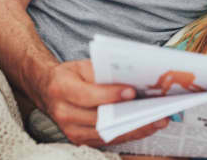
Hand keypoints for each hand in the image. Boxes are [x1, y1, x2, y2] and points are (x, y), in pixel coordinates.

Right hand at [37, 59, 168, 146]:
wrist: (48, 89)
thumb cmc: (71, 75)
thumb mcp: (83, 65)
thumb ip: (103, 72)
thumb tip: (132, 78)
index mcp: (62, 89)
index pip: (88, 95)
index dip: (110, 95)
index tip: (132, 92)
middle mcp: (64, 113)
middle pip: (100, 119)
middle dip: (130, 116)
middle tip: (156, 112)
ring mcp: (70, 130)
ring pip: (106, 133)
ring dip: (134, 129)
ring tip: (158, 121)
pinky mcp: (79, 139)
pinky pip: (106, 140)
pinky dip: (128, 134)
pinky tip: (146, 127)